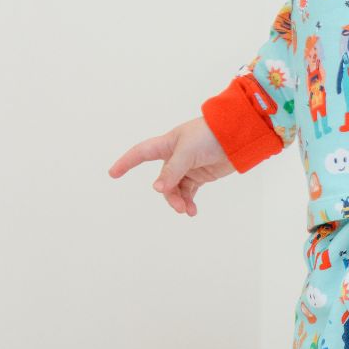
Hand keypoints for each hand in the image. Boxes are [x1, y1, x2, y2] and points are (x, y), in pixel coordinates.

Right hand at [107, 117, 234, 216]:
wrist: (235, 137)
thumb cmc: (208, 136)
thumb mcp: (186, 152)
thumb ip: (172, 171)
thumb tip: (157, 189)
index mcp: (166, 144)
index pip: (140, 153)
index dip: (126, 162)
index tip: (113, 174)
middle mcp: (174, 156)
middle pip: (163, 181)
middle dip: (169, 195)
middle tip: (179, 207)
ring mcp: (187, 167)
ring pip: (175, 189)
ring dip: (179, 201)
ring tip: (187, 211)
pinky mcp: (200, 176)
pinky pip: (188, 192)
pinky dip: (189, 202)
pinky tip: (192, 211)